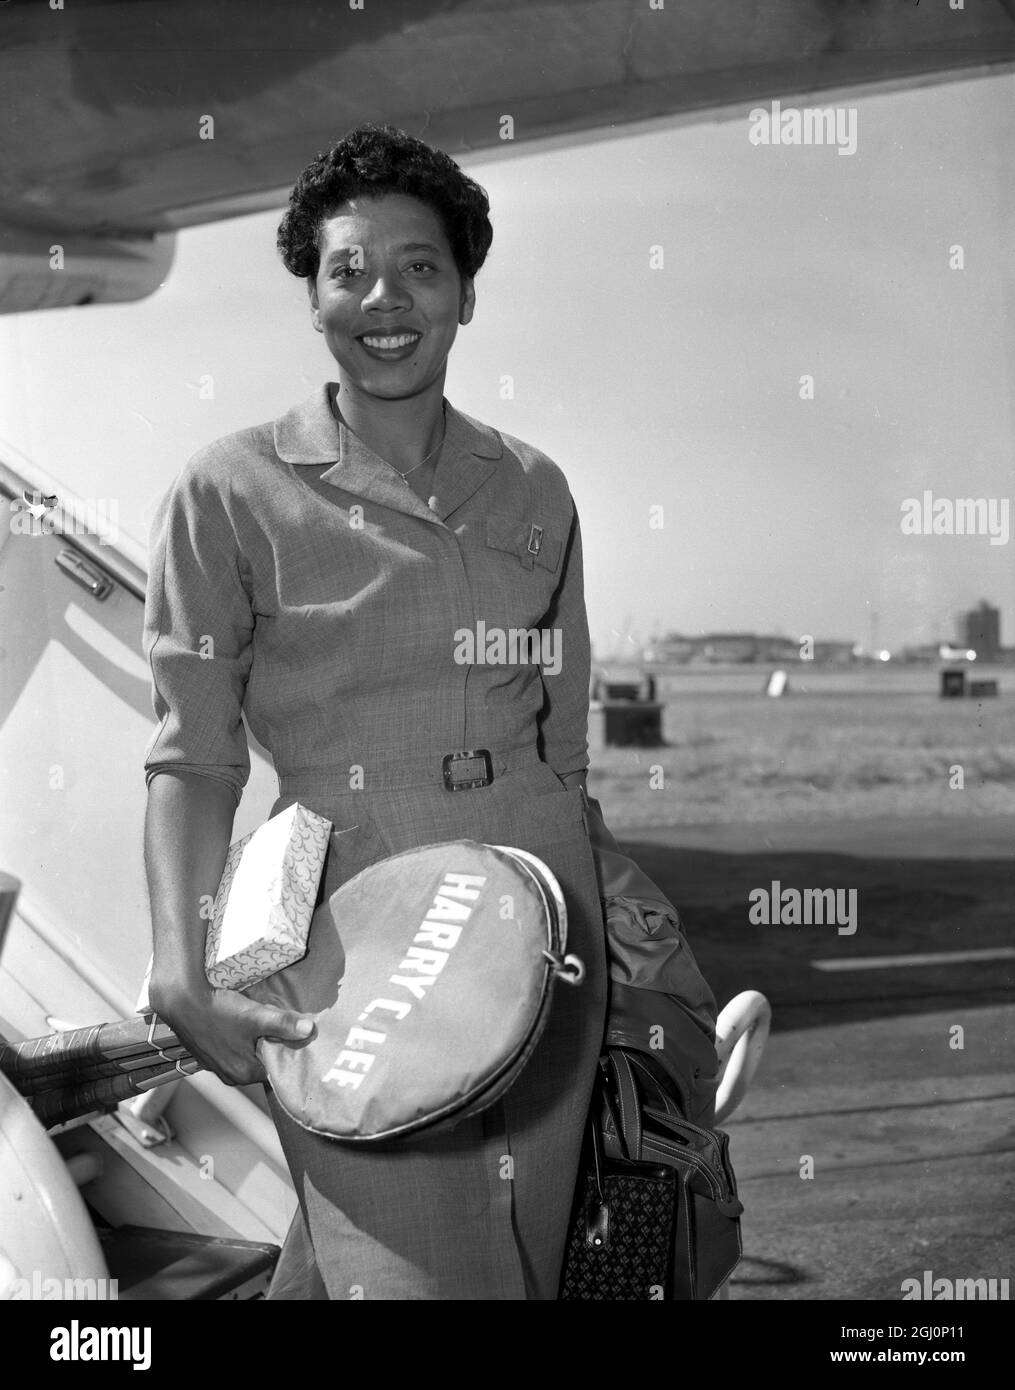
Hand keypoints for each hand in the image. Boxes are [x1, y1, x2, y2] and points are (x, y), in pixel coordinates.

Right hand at [149, 978, 314, 1086]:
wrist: (182, 1000)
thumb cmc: (219, 1010)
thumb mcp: (256, 1016)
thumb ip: (284, 1024)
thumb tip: (310, 1030)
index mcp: (245, 1073)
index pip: (277, 1068)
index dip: (286, 1050)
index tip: (291, 1034)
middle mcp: (230, 1077)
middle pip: (262, 1062)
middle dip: (270, 1045)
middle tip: (273, 1023)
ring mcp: (217, 1068)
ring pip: (247, 1056)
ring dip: (254, 1041)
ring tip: (256, 1021)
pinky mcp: (207, 1056)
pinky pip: (232, 1051)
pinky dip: (239, 1040)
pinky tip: (238, 1023)